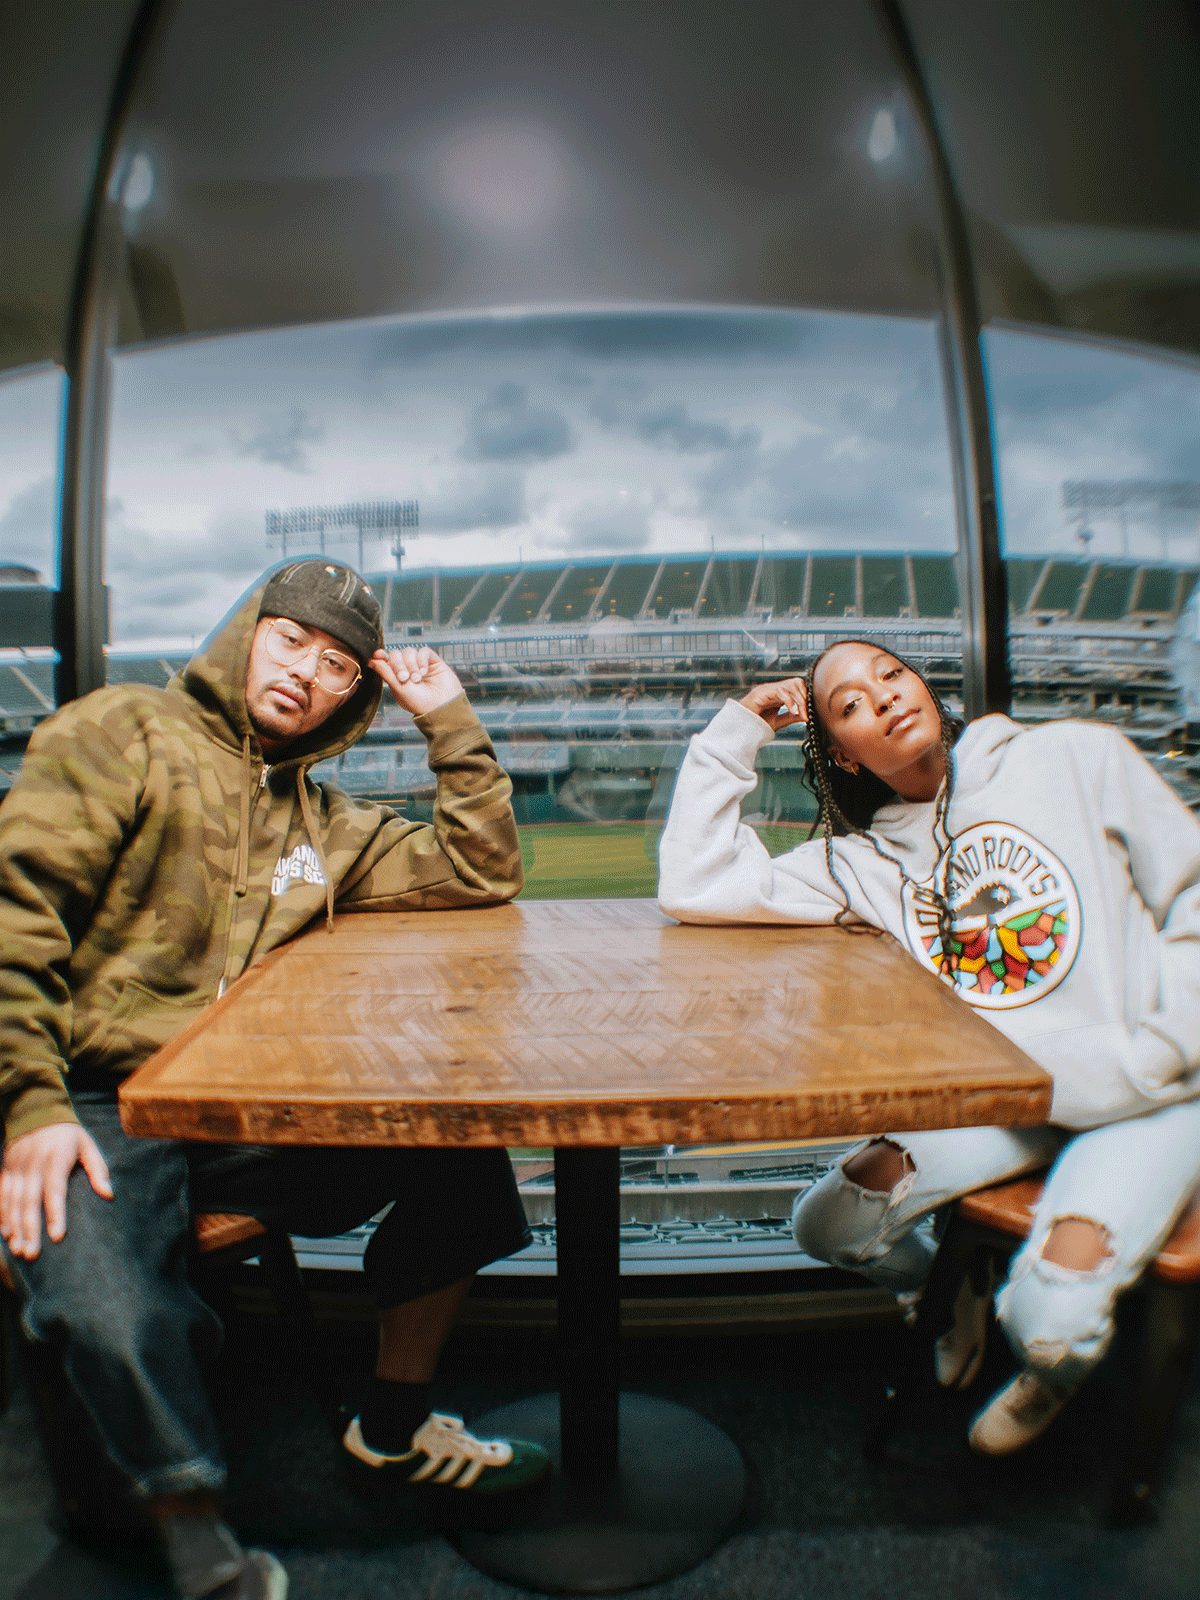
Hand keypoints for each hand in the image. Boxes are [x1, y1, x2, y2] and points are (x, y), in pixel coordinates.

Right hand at [0, 1121, 111, 1258]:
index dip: (55, 1214)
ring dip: (14, 1228)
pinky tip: (6, 1234)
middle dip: (30, 1229)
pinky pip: (2, 1195)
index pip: (55, 1190)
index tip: (57, 1237)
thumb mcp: (87, 1145)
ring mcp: (16, 1167)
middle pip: (30, 1201)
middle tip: (32, 1254)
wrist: (36, 1111)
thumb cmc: (68, 1134)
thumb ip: (98, 1169)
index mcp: (56, 1158)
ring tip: (19, 1250)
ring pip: (12, 1202)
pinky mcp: (6, 1169)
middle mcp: (33, 1164)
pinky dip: (2, 1215)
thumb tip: (108, 1194)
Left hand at [370, 646, 463, 716]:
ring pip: (409, 651)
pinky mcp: (433, 661)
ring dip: (411, 664)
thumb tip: (372, 660)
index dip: (381, 656)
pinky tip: (424, 672)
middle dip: (398, 664)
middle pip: (396, 654)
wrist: (442, 707)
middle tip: (404, 678)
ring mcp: (420, 665)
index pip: (386, 661)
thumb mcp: (399, 689)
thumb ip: (386, 673)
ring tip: (417, 678)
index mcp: (396, 677)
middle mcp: (407, 669)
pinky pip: (423, 651)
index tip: (379, 654)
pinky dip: (422, 660)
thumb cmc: (421, 703)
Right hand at [739, 676, 808, 733]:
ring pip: (790, 684)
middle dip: (803, 697)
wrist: (740, 728)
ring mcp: (768, 689)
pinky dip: (790, 701)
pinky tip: (793, 711)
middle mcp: (774, 689)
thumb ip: (791, 717)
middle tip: (806, 713)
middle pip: (796, 682)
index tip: (808, 713)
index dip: (805, 697)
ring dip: (798, 698)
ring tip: (800, 713)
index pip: (797, 687)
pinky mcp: (762, 691)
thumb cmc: (755, 724)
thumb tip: (806, 715)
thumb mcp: (778, 721)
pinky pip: (781, 691)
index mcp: (778, 695)